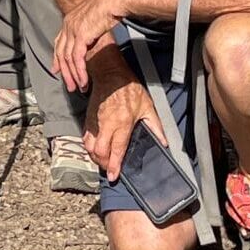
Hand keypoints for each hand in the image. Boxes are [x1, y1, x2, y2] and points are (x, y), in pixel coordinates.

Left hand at [53, 0, 124, 93]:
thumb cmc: (109, 6)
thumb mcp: (94, 18)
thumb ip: (88, 29)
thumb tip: (90, 38)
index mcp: (69, 20)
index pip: (59, 43)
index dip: (57, 58)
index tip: (57, 70)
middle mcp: (68, 25)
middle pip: (61, 53)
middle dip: (65, 72)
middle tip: (69, 86)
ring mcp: (72, 30)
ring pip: (68, 59)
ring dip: (73, 75)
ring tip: (78, 88)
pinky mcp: (81, 35)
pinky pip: (77, 58)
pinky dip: (80, 72)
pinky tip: (84, 81)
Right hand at [83, 54, 164, 181]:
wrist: (110, 73)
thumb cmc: (129, 88)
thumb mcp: (148, 106)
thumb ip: (156, 126)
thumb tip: (165, 143)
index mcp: (123, 123)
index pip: (117, 150)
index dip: (114, 166)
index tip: (113, 176)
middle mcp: (107, 124)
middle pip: (99, 151)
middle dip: (103, 164)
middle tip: (109, 169)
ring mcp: (96, 121)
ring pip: (89, 145)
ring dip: (94, 156)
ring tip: (102, 161)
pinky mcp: (89, 117)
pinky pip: (85, 136)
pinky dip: (89, 146)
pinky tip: (95, 148)